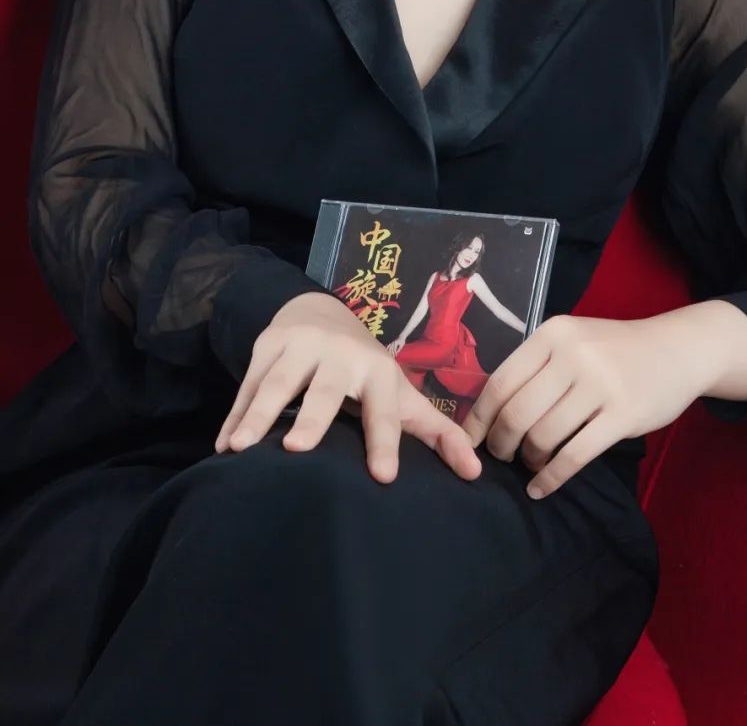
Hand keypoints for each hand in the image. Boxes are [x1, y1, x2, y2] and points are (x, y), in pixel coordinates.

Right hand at [212, 292, 481, 484]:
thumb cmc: (367, 372)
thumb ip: (437, 433)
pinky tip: (223, 446)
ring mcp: (300, 348)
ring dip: (258, 415)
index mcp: (378, 372)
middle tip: (298, 450)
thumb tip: (477, 473)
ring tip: (240, 449)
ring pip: (277, 385)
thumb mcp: (400, 395)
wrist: (320, 313)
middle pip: (325, 391)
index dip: (385, 442)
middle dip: (314, 418)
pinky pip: (247, 386)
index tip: (383, 477)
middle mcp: (340, 356)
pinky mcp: (266, 346)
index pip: (383, 410)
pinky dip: (234, 416)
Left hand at [459, 313, 701, 499]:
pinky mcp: (623, 415)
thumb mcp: (573, 341)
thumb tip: (489, 413)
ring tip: (531, 464)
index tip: (468, 442)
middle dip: (501, 445)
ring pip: (543, 437)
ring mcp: (600, 384)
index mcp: (553, 333)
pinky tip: (541, 488)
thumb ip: (537, 367)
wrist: (678, 349)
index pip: (500, 382)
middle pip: (516, 413)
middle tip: (502, 458)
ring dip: (529, 460)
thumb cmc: (615, 350)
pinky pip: (574, 456)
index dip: (479, 419)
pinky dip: (551, 478)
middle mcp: (572, 355)